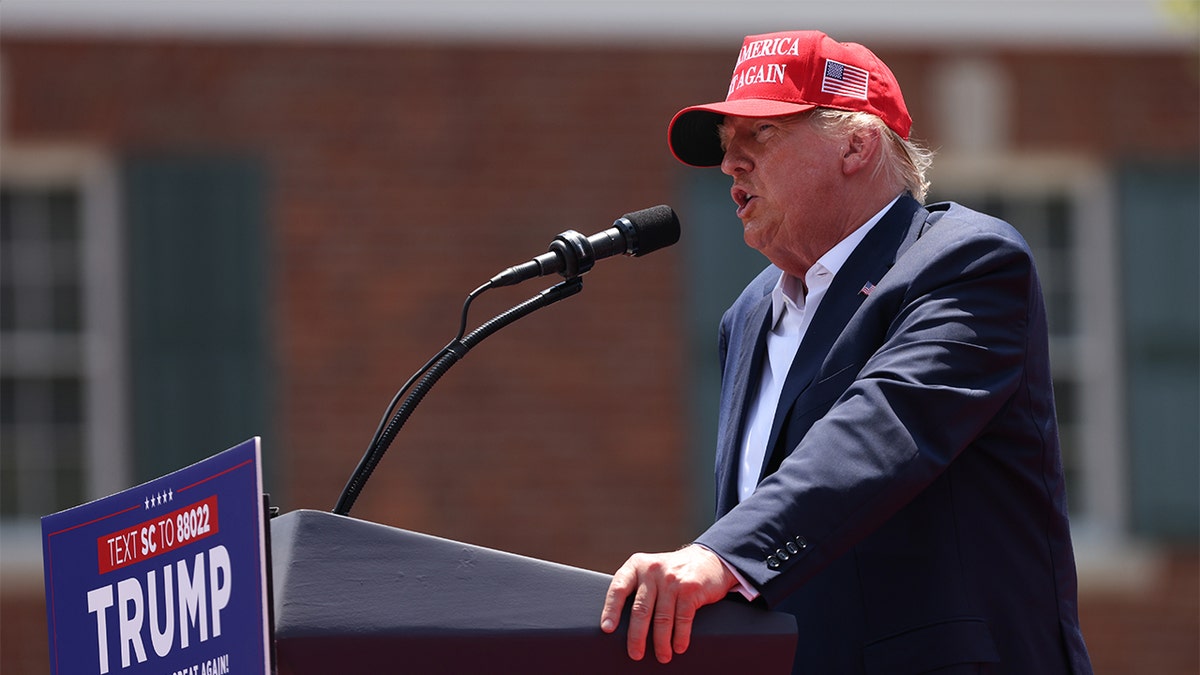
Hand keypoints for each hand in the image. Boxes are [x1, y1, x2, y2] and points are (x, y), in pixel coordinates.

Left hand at [599, 544, 737, 663]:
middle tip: (635, 654)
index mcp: (636, 565)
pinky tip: (678, 647)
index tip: (607, 629)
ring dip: (661, 643)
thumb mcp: (650, 571)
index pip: (618, 588)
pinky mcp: (690, 589)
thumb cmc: (672, 572)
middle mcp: (652, 571)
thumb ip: (636, 588)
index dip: (611, 610)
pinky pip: (683, 619)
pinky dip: (680, 637)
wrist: (708, 559)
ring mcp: (672, 580)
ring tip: (662, 656)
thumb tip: (619, 623)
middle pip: (640, 609)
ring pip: (662, 618)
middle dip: (637, 636)